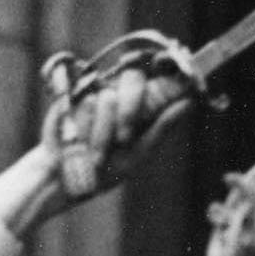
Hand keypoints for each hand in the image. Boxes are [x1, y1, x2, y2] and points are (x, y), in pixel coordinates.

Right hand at [39, 53, 192, 206]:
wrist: (66, 179)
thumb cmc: (105, 170)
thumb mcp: (139, 153)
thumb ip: (162, 126)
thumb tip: (188, 102)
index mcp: (138, 105)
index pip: (156, 78)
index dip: (166, 76)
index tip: (177, 82)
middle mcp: (118, 93)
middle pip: (134, 76)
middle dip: (130, 110)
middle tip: (124, 138)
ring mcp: (94, 91)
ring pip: (108, 96)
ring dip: (103, 132)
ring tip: (97, 154)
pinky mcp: (72, 95)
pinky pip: (86, 102)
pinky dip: (85, 128)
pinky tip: (78, 143)